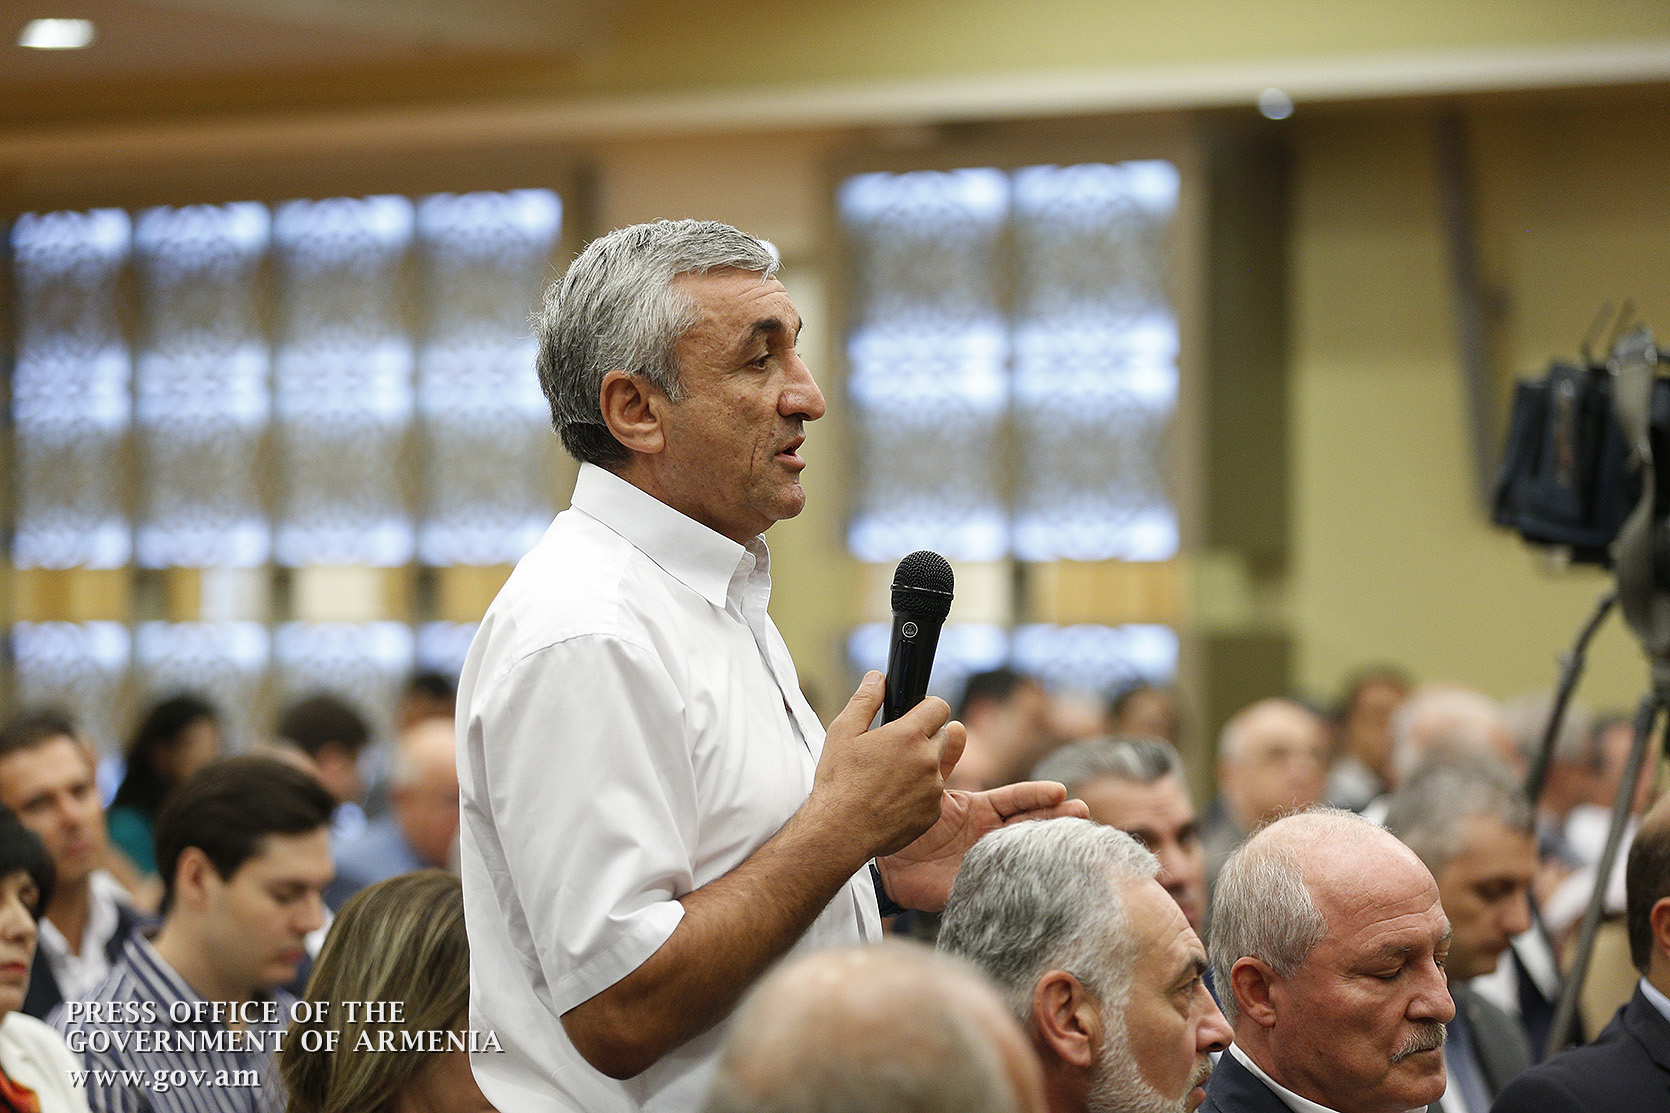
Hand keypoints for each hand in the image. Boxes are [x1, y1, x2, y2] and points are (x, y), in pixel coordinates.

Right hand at [809, 672, 956, 864]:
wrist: (840, 831)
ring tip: (890, 778)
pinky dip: (919, 794)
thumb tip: (877, 678)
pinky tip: (893, 799)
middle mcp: (928, 760)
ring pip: (937, 767)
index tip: (915, 714)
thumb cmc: (838, 782)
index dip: (926, 707)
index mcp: (908, 735)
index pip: (939, 706)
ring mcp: (933, 789)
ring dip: (922, 767)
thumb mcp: (843, 732)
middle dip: (924, 737)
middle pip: (942, 735)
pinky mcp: (933, 813)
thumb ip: (865, 700)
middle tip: (896, 749)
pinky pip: (933, 795)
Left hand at [874, 780, 1088, 911]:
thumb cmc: (910, 823)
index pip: (1017, 799)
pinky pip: (1002, 884)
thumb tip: (957, 726)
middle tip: (1082, 812)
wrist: (885, 862)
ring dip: (1049, 846)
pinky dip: (1024, 880)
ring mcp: (988, 861)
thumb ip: (944, 761)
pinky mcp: (976, 886)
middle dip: (1057, 818)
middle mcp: (991, 834)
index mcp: (982, 809)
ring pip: (1024, 852)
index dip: (1037, 795)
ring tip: (1076, 841)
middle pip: (1030, 824)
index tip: (1059, 790)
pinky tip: (1043, 878)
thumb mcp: (929, 788)